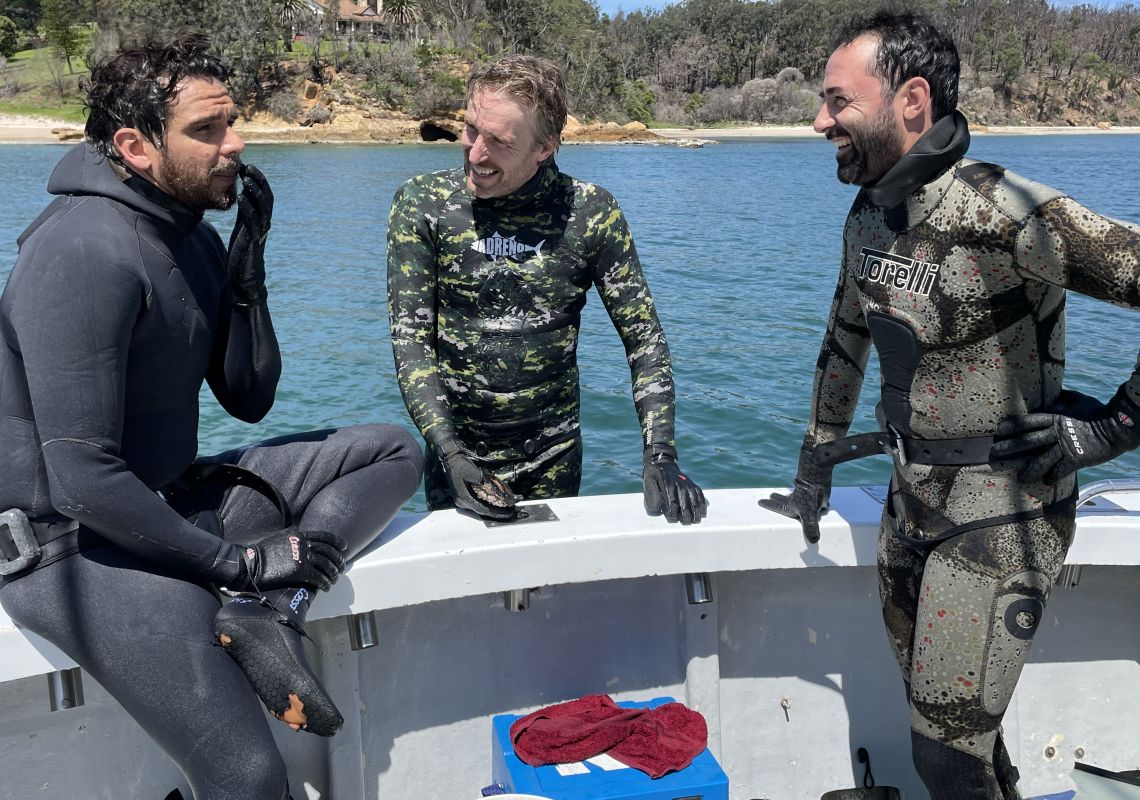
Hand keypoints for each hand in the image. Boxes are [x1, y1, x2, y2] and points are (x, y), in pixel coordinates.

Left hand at [227, 163, 273, 306]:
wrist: (245, 274)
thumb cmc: (243, 249)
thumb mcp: (244, 225)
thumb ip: (245, 210)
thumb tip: (240, 192)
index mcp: (261, 217)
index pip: (264, 194)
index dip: (258, 179)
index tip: (248, 165)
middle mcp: (265, 222)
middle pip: (266, 197)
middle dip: (258, 181)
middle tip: (248, 167)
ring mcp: (260, 231)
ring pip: (262, 207)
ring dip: (254, 192)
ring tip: (245, 179)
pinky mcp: (253, 239)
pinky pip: (252, 221)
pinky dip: (247, 208)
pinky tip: (240, 198)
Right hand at [232, 528, 346, 592]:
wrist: (250, 563)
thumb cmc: (261, 553)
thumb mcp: (279, 538)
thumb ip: (294, 540)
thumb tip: (303, 543)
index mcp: (298, 534)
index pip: (324, 536)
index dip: (337, 542)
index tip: (344, 547)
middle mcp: (303, 543)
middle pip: (328, 551)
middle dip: (338, 560)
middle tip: (342, 567)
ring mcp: (302, 556)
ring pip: (326, 565)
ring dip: (333, 573)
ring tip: (334, 579)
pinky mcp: (299, 570)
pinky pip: (319, 577)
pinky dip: (325, 583)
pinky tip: (326, 587)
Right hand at [439, 443, 516, 519]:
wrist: (450, 459)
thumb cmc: (460, 464)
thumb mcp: (470, 470)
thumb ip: (479, 478)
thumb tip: (488, 485)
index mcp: (464, 497)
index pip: (482, 509)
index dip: (496, 512)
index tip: (508, 512)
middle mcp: (462, 502)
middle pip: (481, 512)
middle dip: (496, 513)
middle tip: (509, 512)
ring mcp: (461, 500)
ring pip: (479, 509)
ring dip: (492, 510)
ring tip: (504, 510)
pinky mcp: (463, 497)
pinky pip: (477, 505)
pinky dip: (486, 505)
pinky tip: (494, 504)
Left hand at [642, 448, 706, 523]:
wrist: (662, 462)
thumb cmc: (653, 476)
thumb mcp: (648, 482)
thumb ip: (652, 496)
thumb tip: (659, 510)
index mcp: (668, 485)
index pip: (672, 503)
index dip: (673, 513)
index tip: (673, 519)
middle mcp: (680, 485)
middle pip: (685, 503)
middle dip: (686, 515)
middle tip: (686, 522)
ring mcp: (687, 484)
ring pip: (695, 500)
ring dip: (696, 512)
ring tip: (696, 521)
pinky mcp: (692, 484)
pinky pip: (700, 495)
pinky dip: (702, 504)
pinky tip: (703, 513)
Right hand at [759, 446, 831, 543]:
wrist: (819, 481)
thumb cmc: (809, 498)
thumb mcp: (808, 514)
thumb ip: (810, 527)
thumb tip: (813, 540)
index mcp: (790, 506)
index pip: (777, 507)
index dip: (769, 505)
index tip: (760, 501)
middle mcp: (796, 500)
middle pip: (784, 499)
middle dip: (778, 498)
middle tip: (772, 495)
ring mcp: (804, 496)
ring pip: (797, 496)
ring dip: (794, 495)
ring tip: (791, 495)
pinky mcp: (814, 493)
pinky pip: (814, 499)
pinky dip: (816, 500)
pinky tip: (822, 502)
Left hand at [991, 388, 1139, 482]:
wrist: (1117, 427)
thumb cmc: (1097, 411)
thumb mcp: (1078, 400)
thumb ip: (1062, 398)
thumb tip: (1051, 395)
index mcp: (1055, 417)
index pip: (1028, 421)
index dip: (1013, 425)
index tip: (999, 430)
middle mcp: (1056, 433)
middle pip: (1028, 441)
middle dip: (1010, 448)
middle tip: (994, 453)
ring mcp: (1065, 448)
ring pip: (1041, 460)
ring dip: (1029, 470)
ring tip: (1020, 478)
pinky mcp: (1076, 460)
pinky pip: (1059, 471)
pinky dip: (1052, 477)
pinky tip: (1046, 482)